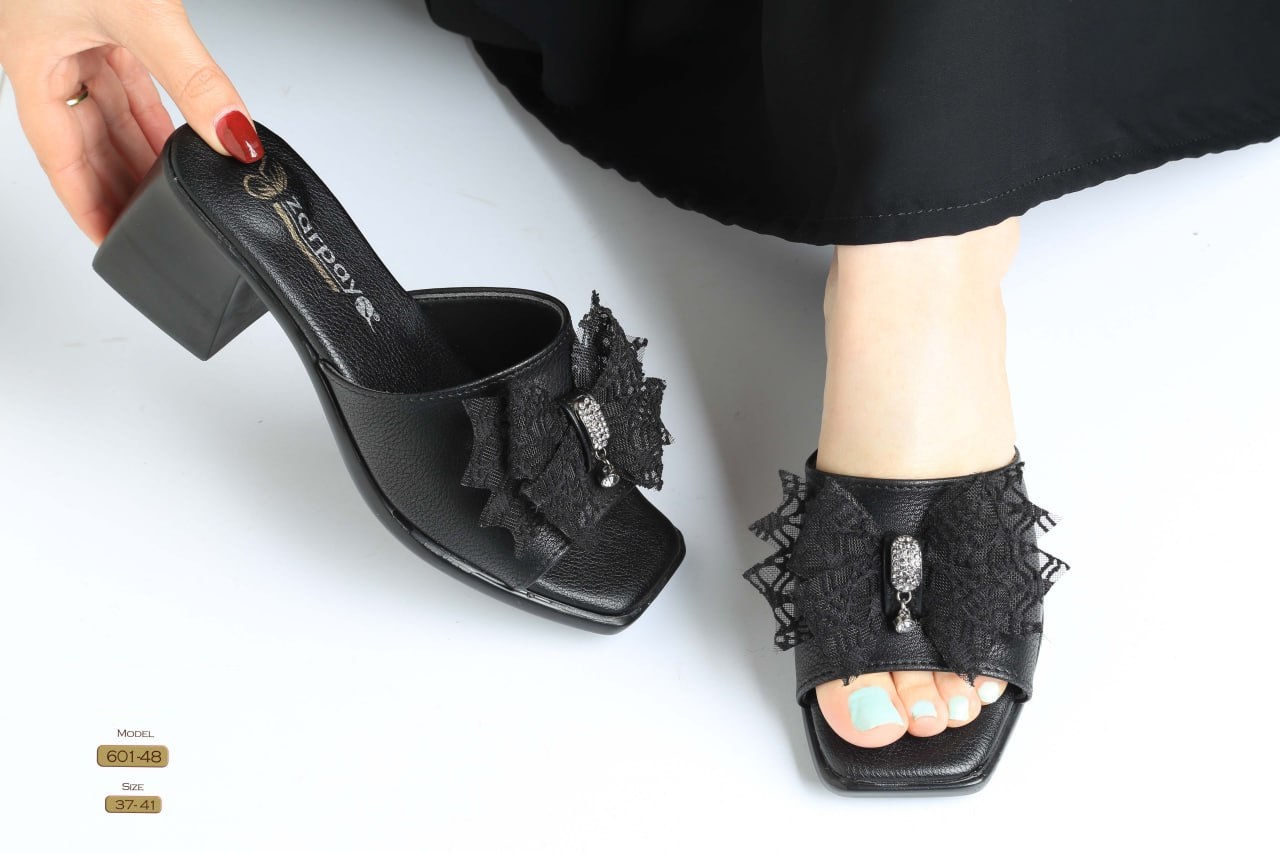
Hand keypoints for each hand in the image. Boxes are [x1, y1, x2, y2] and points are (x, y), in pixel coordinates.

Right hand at [0, 0, 260, 242]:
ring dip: (142, 148)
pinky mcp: (102, 12)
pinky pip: (127, 74)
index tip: (110, 238)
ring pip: (110, 109)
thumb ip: (192, 78)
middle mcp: (49, 54)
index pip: (60, 158)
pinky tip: (181, 133)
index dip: (85, 204)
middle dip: (122, 184)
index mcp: (32, 64)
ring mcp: (74, 34)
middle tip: (156, 223)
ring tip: (175, 189)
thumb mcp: (140, 14)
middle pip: (87, 141)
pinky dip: (153, 106)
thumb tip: (232, 135)